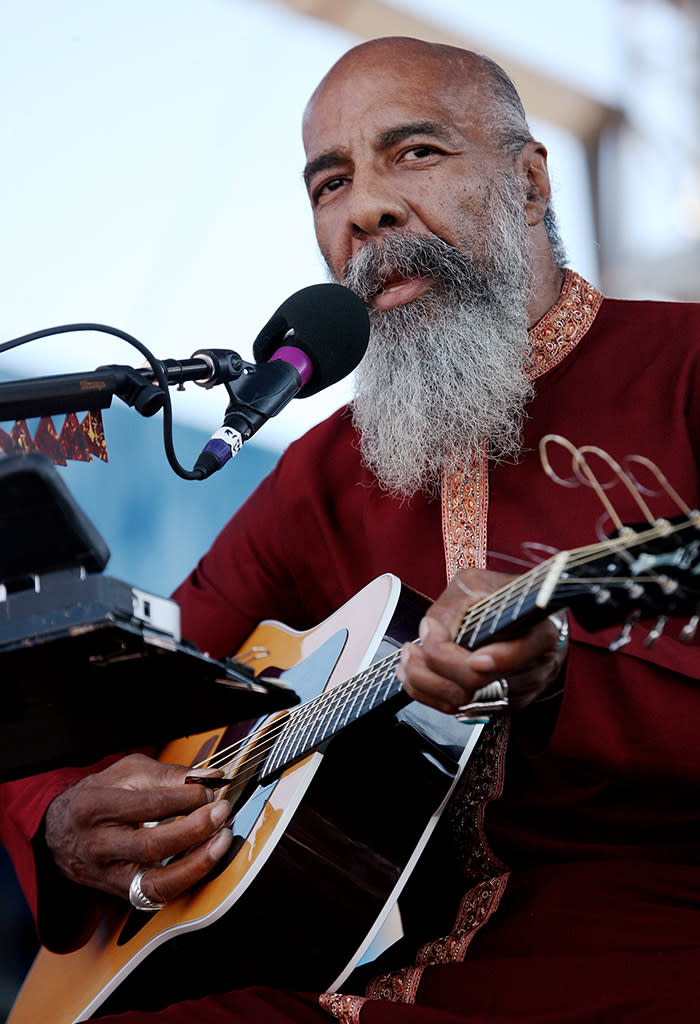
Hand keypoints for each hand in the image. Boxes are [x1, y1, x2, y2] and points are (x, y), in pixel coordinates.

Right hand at [44, 753, 232, 905]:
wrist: (62, 831)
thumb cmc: (101, 794)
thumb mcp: (127, 772)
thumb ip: (169, 774)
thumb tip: (210, 776)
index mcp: (95, 807)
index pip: (149, 805)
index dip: (187, 797)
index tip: (210, 787)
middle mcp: (98, 846)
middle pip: (152, 845)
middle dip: (195, 828)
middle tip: (221, 812)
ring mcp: (108, 876)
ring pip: (156, 882)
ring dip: (197, 864)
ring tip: (222, 841)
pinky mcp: (121, 894)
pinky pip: (159, 895)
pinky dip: (187, 878)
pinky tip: (206, 859)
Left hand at [395, 568, 568, 713]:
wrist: (516, 615)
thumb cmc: (496, 595)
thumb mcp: (477, 584)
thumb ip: (455, 607)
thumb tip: (431, 631)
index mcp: (541, 633)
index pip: (520, 655)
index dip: (494, 659)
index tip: (466, 651)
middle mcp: (534, 669)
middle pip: (481, 683)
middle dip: (437, 665)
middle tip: (413, 646)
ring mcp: (517, 692)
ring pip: (464, 701)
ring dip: (424, 681)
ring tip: (407, 657)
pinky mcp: (497, 705)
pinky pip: (459, 709)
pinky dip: (428, 693)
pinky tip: (413, 673)